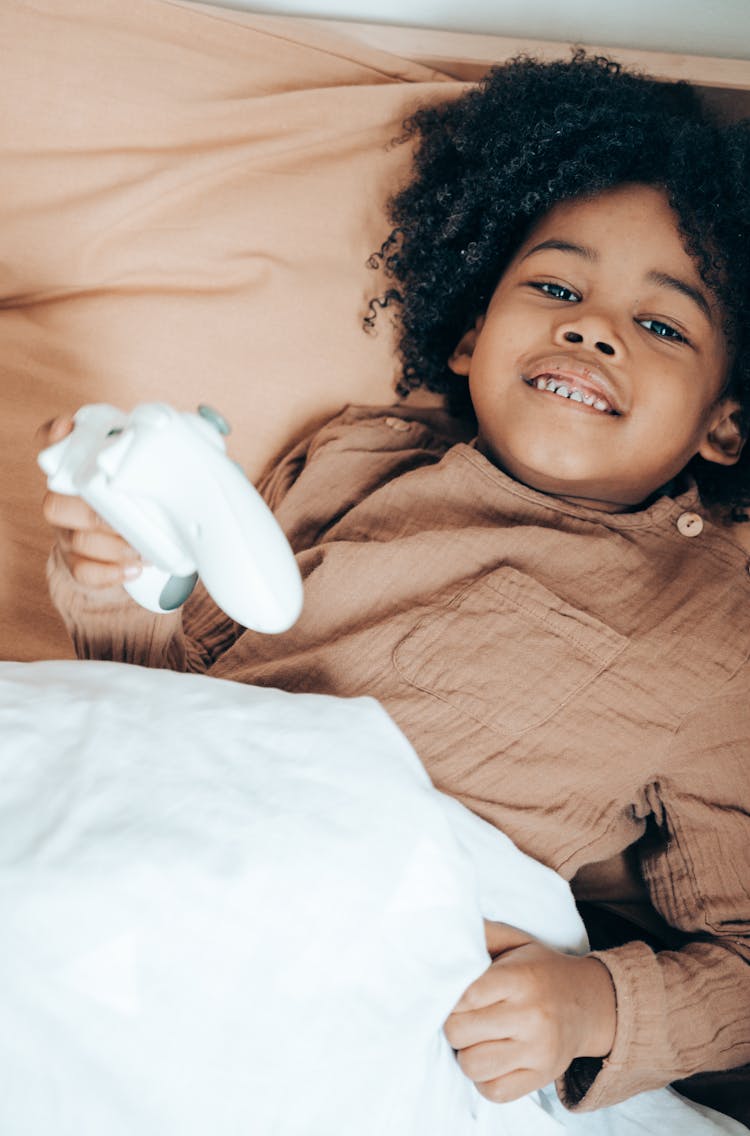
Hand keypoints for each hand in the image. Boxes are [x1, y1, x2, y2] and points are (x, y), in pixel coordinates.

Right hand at [37, 416, 143, 588]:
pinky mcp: (75, 562)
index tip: (69, 429)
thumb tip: (181, 441)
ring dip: (112, 546)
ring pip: (74, 540)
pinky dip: (109, 573)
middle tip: (129, 517)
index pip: (53, 446)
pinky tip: (134, 568)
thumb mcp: (142, 474)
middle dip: (95, 514)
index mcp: (78, 472)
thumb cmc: (138, 500)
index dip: (54, 438)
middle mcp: (64, 500)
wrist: (130, 542)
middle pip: (55, 504)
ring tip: (142, 548)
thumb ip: (148, 457)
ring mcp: (66, 533)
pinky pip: (82, 571)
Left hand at [444, 921, 615, 1102]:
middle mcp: (531, 1016)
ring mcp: (538, 1051)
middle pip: (459, 1032)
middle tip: (464, 1016)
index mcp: (521, 979)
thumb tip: (446, 932)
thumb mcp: (515, 941)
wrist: (590, 1003)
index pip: (465, 996)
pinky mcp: (542, 1077)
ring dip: (466, 1053)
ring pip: (472, 1066)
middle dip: (454, 1024)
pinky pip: (493, 1092)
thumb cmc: (540, 970)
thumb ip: (481, 934)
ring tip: (477, 1039)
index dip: (449, 998)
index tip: (452, 994)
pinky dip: (484, 1079)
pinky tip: (492, 1058)